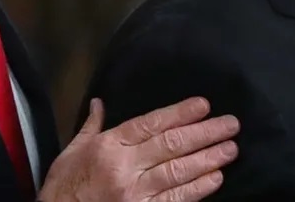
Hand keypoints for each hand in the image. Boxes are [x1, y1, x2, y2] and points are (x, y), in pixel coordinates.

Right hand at [37, 97, 238, 201]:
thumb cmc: (63, 189)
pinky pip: (176, 200)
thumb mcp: (70, 152)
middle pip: (172, 145)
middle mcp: (124, 168)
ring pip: (179, 172)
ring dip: (208, 159)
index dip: (179, 113)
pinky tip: (216, 179)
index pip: (151, 124)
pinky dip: (198, 189)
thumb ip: (91, 127)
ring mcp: (136, 195)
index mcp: (108, 147)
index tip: (204, 105)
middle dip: (205, 133)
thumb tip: (100, 102)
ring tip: (230, 149)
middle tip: (231, 124)